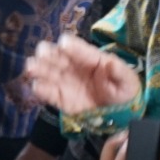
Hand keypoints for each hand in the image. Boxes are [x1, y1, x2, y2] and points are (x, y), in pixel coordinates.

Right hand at [24, 35, 140, 114]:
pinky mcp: (60, 98)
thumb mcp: (128, 81)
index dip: (71, 46)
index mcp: (90, 58)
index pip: (79, 48)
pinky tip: (37, 87)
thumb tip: (111, 63)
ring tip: (31, 68)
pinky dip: (41, 90)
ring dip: (39, 69)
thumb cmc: (123, 90)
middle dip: (48, 53)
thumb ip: (120, 72)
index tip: (64, 45)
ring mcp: (64, 81)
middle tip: (42, 54)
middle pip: (57, 56)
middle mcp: (73, 66)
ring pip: (48, 72)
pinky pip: (48, 93)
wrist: (118, 114)